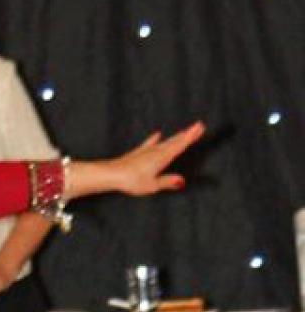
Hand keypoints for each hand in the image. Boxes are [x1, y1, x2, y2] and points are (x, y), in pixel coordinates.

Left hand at [71, 121, 204, 198]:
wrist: (110, 174)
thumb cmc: (130, 181)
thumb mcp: (151, 185)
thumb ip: (167, 182)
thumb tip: (181, 181)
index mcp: (162, 158)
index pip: (180, 145)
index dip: (190, 137)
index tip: (199, 127)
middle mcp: (155, 152)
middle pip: (174, 141)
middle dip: (186, 134)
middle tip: (198, 126)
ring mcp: (146, 151)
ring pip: (164, 142)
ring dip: (175, 137)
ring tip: (184, 131)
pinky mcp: (137, 153)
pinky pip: (149, 144)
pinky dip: (154, 139)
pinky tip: (158, 134)